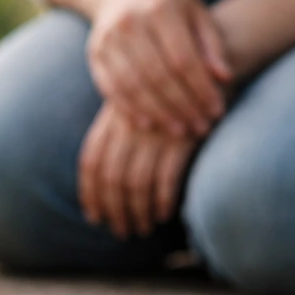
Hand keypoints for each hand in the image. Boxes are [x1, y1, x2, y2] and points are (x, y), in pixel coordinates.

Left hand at [78, 102, 196, 237]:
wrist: (205, 63)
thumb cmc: (169, 91)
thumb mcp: (136, 106)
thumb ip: (117, 135)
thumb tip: (108, 181)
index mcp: (112, 118)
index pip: (91, 161)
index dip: (90, 192)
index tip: (93, 217)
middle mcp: (128, 125)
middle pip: (111, 178)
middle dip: (114, 210)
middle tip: (121, 231)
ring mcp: (154, 131)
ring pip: (136, 182)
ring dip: (137, 211)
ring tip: (143, 228)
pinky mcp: (181, 137)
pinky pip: (165, 177)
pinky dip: (162, 200)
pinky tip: (163, 215)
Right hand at [87, 0, 232, 136]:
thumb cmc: (167, 2)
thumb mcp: (195, 12)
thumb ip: (211, 44)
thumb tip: (225, 78)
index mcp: (161, 7)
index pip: (183, 59)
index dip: (201, 89)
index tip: (216, 110)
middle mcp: (131, 22)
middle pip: (158, 75)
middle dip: (182, 106)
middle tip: (201, 127)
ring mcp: (109, 38)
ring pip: (134, 86)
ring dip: (158, 113)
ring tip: (180, 130)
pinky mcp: (95, 53)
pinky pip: (111, 88)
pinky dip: (129, 109)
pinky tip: (147, 124)